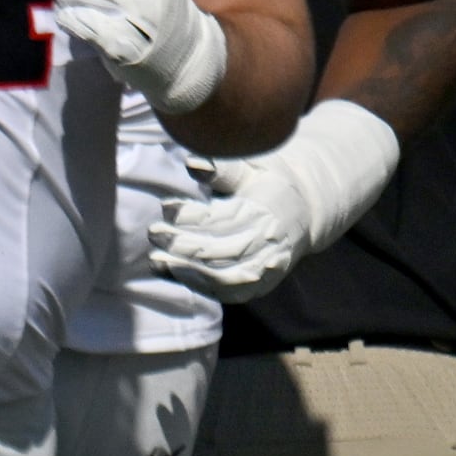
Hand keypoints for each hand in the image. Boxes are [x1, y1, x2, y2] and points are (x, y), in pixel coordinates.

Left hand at [150, 99, 399, 303]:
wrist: (302, 213)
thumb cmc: (268, 185)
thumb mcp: (251, 169)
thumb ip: (222, 170)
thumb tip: (191, 163)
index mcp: (268, 211)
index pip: (223, 219)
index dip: (191, 216)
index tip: (165, 206)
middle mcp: (270, 243)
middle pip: (220, 250)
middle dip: (182, 245)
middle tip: (153, 233)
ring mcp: (267, 268)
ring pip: (225, 277)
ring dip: (188, 271)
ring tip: (157, 260)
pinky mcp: (261, 285)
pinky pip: (229, 293)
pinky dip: (200, 286)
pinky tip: (173, 273)